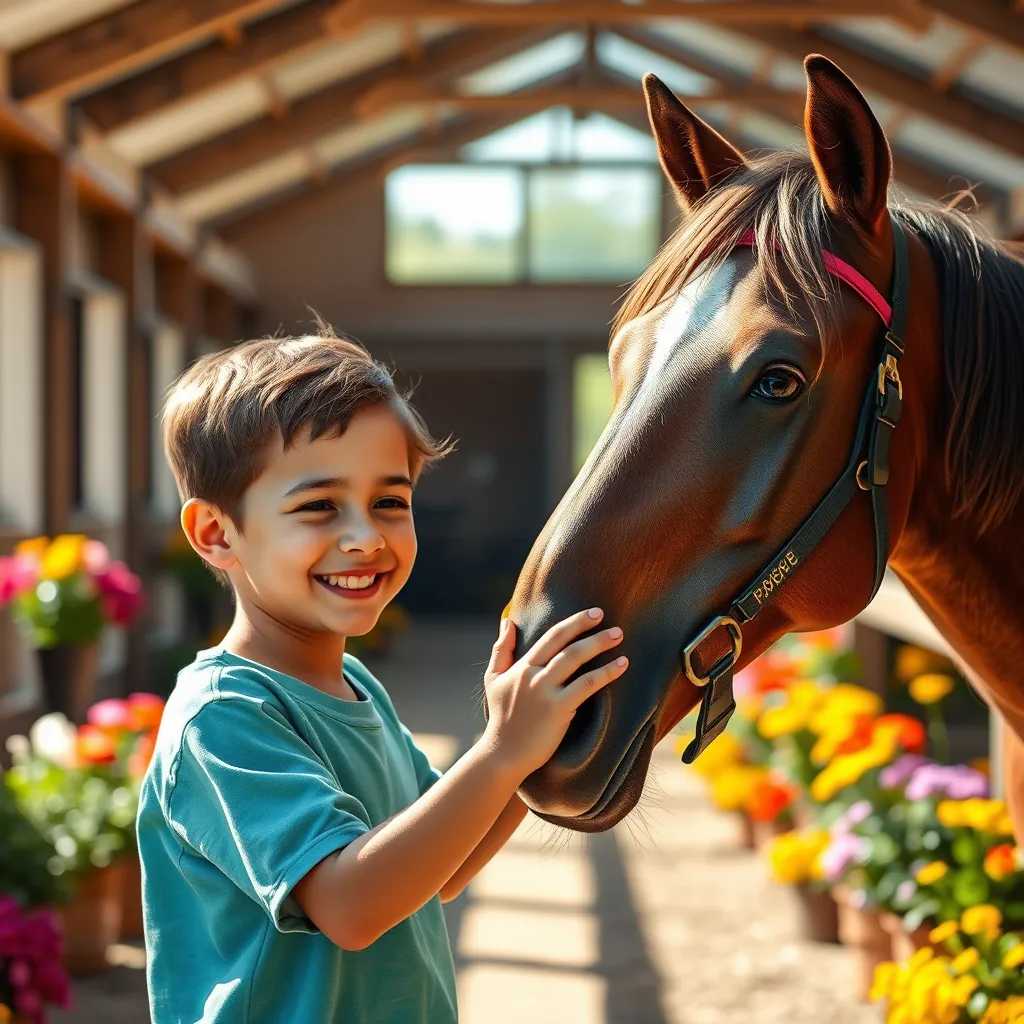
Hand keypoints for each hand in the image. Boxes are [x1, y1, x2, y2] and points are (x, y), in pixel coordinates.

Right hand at [481, 608, 626, 779]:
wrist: (503, 754)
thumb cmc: (501, 718)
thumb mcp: (493, 679)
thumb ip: (501, 650)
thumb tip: (507, 621)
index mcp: (522, 667)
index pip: (550, 637)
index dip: (572, 623)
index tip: (592, 613)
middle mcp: (533, 675)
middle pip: (563, 643)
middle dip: (585, 625)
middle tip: (604, 615)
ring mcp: (545, 691)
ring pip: (575, 659)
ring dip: (599, 644)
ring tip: (618, 635)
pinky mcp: (558, 709)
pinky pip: (587, 685)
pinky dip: (606, 672)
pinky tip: (622, 665)